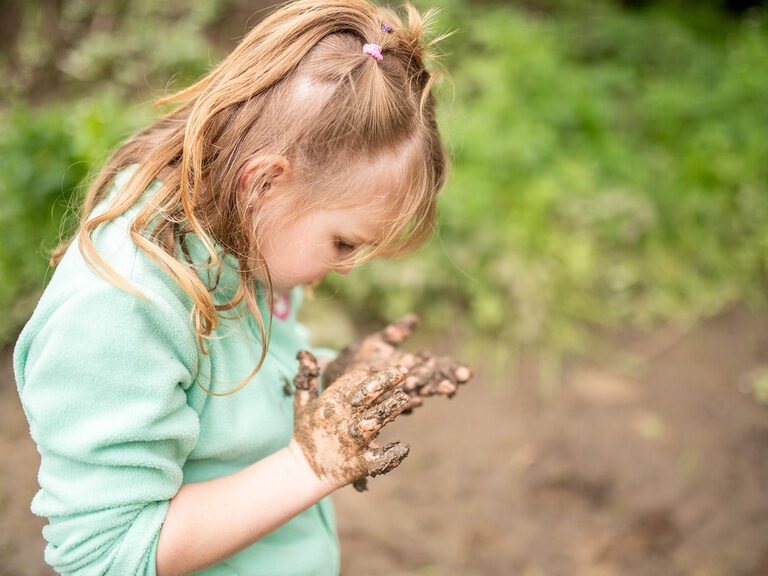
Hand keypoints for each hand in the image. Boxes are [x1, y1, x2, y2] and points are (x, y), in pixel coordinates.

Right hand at [292, 350, 410, 491]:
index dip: (369, 372)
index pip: (352, 379)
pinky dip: (392, 453)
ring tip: (405, 398)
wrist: (301, 473)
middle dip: (384, 380)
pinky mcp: (359, 464)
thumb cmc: (305, 434)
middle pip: (365, 394)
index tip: (382, 370)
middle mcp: (341, 419)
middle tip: (403, 370)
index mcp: (329, 403)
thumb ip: (308, 378)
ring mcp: (351, 442)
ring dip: (390, 409)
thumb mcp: (302, 404)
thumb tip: (305, 353)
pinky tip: (403, 446)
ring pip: (373, 422)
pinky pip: (379, 458)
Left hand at [322, 315, 471, 409]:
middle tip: (460, 381)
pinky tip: (414, 401)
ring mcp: (392, 391)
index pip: (437, 367)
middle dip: (446, 381)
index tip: (467, 372)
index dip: (451, 370)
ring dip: (430, 391)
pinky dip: (404, 402)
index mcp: (411, 367)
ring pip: (416, 392)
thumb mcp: (379, 342)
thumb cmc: (359, 358)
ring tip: (445, 389)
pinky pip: (392, 401)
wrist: (335, 374)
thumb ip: (397, 332)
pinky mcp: (377, 398)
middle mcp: (406, 381)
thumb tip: (414, 319)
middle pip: (431, 381)